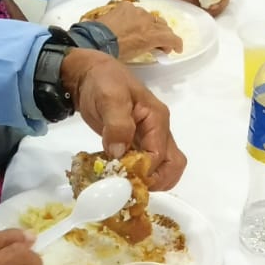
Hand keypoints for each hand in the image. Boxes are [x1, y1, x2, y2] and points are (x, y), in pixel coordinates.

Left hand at [59, 48, 185, 188]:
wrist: (90, 75)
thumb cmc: (103, 82)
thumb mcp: (110, 97)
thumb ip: (118, 124)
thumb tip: (120, 153)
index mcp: (157, 119)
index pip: (159, 154)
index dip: (143, 170)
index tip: (121, 179)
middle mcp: (159, 131)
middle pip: (173, 164)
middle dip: (157, 181)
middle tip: (131, 189)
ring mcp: (150, 138)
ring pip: (165, 168)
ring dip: (150, 181)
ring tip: (126, 186)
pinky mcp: (138, 143)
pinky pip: (148, 165)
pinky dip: (139, 176)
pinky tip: (121, 178)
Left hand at [92, 0, 182, 60]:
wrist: (95, 40)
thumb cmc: (116, 52)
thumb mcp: (138, 54)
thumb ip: (151, 47)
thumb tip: (158, 47)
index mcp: (152, 35)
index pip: (172, 37)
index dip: (177, 44)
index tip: (176, 49)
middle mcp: (148, 20)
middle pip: (163, 26)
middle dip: (164, 35)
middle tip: (160, 43)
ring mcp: (137, 11)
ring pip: (150, 17)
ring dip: (150, 25)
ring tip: (143, 31)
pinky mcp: (126, 6)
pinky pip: (136, 11)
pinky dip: (136, 17)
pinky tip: (130, 23)